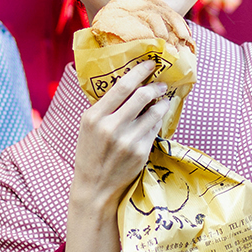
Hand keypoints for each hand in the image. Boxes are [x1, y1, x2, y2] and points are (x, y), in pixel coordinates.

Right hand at [69, 62, 171, 213]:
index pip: (122, 86)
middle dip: (156, 86)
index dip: (140, 71)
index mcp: (94, 116)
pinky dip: (158, 120)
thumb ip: (104, 107)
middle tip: (162, 84)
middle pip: (142, 95)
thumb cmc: (90, 154)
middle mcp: (110, 127)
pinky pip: (155, 129)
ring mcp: (127, 141)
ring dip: (162, 103)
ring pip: (154, 112)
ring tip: (163, 100)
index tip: (150, 64)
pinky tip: (157, 119)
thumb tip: (128, 84)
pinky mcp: (140, 152)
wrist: (94, 188)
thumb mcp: (88, 127)